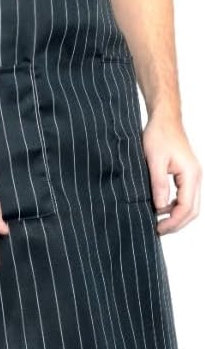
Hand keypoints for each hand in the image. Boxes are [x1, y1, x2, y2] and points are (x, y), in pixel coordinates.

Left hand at [142, 113, 201, 233]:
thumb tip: (160, 207)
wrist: (164, 118)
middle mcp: (195, 177)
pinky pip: (185, 196)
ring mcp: (192, 176)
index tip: (158, 228)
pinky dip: (176, 205)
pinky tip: (162, 207)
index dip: (173, 222)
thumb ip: (158, 184)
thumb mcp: (154, 160)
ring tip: (159, 222)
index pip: (186, 207)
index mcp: (190, 174)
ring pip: (190, 204)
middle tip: (159, 230)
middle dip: (177, 223)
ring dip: (177, 215)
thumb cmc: (159, 134)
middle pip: (192, 210)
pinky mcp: (187, 174)